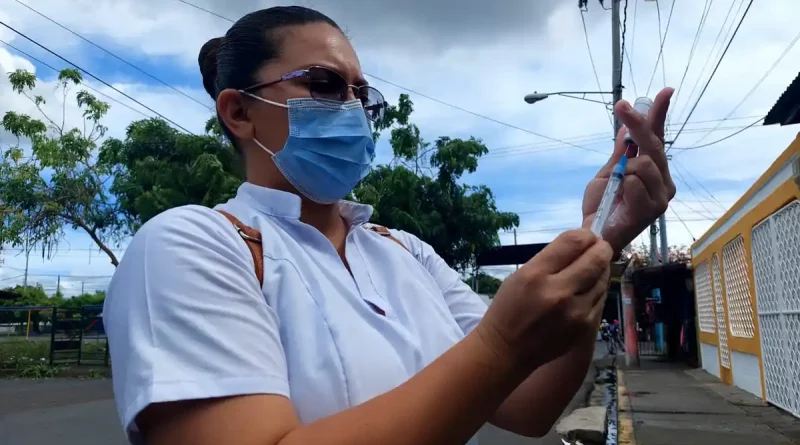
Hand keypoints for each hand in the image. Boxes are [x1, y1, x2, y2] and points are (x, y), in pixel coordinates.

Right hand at [477, 229, 611, 369]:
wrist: (506, 350)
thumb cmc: (509, 308)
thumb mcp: (521, 275)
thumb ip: (551, 259)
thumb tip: (582, 244)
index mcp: (536, 275)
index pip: (574, 242)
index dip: (586, 235)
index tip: (587, 236)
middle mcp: (559, 292)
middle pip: (596, 259)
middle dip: (601, 248)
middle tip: (599, 247)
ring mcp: (576, 312)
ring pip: (603, 279)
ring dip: (600, 270)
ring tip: (590, 269)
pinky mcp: (585, 328)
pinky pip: (601, 299)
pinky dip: (596, 290)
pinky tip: (586, 290)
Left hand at [581, 87, 676, 251]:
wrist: (594, 233)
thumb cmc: (602, 205)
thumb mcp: (608, 173)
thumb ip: (620, 153)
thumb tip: (627, 128)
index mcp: (653, 171)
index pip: (658, 137)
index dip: (660, 113)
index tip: (666, 91)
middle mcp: (663, 181)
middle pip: (653, 143)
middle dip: (637, 123)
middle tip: (621, 106)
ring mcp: (662, 195)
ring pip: (644, 163)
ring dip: (624, 170)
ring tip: (617, 188)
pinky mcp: (655, 208)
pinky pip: (636, 180)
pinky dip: (623, 185)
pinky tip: (621, 198)